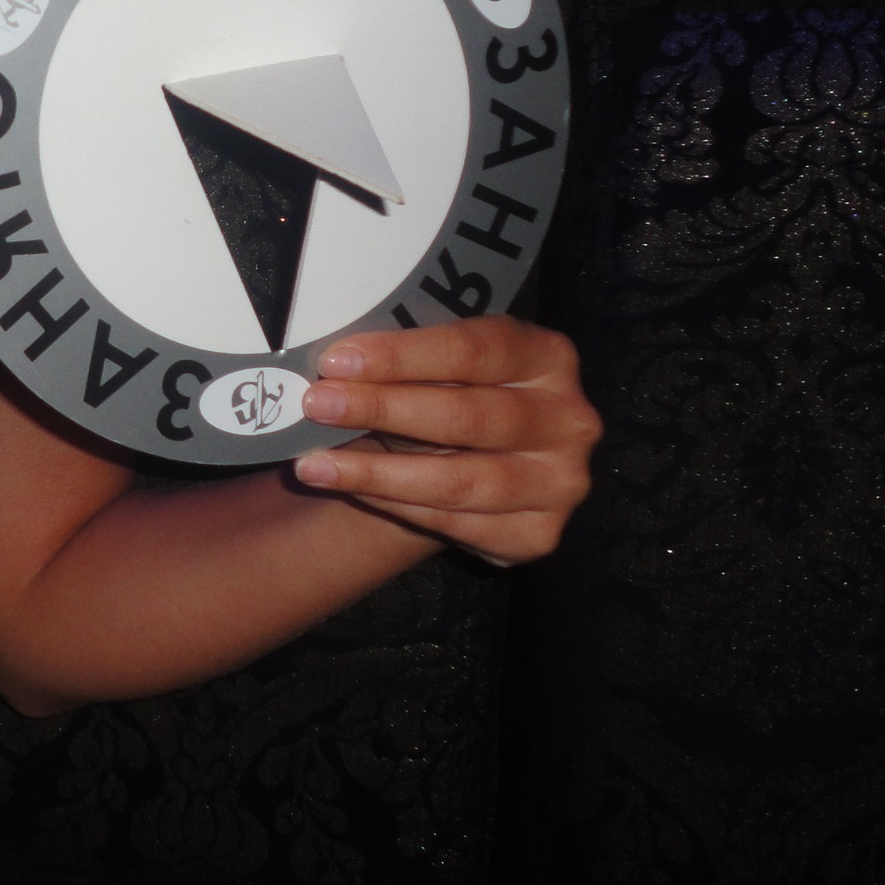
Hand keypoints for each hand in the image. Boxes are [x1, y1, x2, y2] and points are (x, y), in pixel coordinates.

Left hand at [290, 316, 599, 567]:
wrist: (480, 461)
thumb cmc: (451, 394)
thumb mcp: (441, 365)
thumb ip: (405, 361)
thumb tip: (331, 367)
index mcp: (547, 356)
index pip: (474, 350)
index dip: (402, 356)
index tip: (336, 360)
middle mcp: (569, 419)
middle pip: (467, 416)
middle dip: (383, 409)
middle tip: (317, 405)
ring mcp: (560, 482)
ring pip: (460, 481)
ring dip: (378, 473)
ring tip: (315, 464)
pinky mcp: (539, 534)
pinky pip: (457, 523)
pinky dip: (397, 506)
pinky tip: (352, 489)